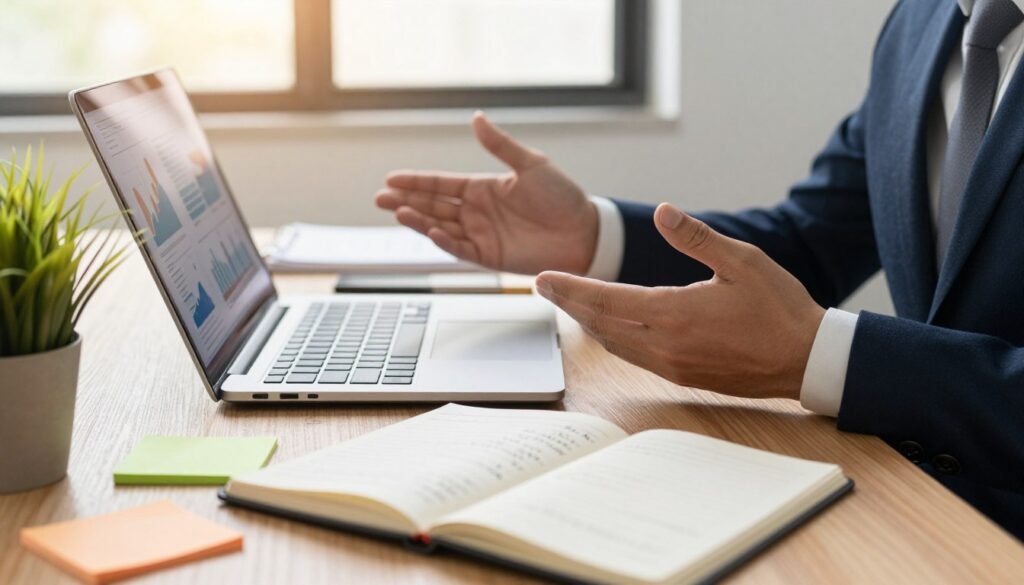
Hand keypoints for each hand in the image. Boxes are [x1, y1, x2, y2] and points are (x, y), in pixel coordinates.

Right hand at [375, 112, 597, 274]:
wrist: (584, 233)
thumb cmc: (562, 198)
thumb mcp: (531, 164)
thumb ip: (500, 145)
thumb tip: (476, 118)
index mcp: (482, 188)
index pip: (441, 184)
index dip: (416, 182)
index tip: (391, 178)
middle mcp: (476, 212)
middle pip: (433, 205)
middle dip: (406, 201)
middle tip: (380, 197)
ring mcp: (481, 235)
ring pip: (441, 227)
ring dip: (418, 220)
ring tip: (397, 212)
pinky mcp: (489, 257)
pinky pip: (460, 249)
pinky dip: (444, 241)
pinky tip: (430, 231)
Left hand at [535, 204, 825, 399]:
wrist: (807, 360)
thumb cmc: (780, 307)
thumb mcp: (742, 260)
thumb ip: (696, 237)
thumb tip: (662, 212)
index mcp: (675, 313)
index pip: (606, 299)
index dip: (570, 288)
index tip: (542, 278)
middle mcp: (665, 344)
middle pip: (600, 323)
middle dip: (568, 304)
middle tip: (542, 286)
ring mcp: (672, 365)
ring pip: (614, 343)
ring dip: (587, 322)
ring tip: (568, 303)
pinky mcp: (683, 376)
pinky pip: (634, 356)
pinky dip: (612, 338)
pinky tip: (607, 327)